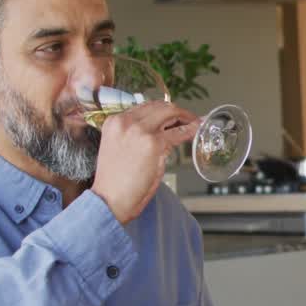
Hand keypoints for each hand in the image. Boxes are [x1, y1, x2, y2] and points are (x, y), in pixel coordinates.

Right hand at [91, 102, 198, 223]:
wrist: (109, 199)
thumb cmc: (114, 181)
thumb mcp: (117, 147)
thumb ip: (133, 135)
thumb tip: (159, 130)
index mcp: (114, 121)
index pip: (145, 106)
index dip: (163, 110)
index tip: (173, 116)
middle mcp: (127, 122)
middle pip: (160, 106)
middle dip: (177, 111)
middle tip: (188, 118)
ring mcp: (141, 131)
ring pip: (170, 113)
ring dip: (186, 118)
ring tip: (195, 123)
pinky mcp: (155, 144)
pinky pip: (179, 133)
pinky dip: (191, 130)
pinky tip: (196, 131)